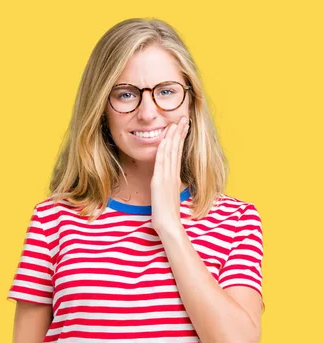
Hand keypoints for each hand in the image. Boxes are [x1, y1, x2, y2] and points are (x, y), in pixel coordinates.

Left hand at [151, 116, 189, 233]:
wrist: (168, 224)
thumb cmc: (167, 213)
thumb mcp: (168, 195)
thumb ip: (168, 185)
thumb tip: (169, 180)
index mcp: (174, 177)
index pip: (177, 153)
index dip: (180, 139)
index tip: (182, 127)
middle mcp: (172, 175)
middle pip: (176, 150)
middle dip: (179, 133)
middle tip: (183, 118)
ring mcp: (166, 178)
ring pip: (170, 154)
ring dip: (172, 138)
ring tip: (175, 124)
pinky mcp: (159, 183)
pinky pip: (162, 164)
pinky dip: (163, 151)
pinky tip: (164, 141)